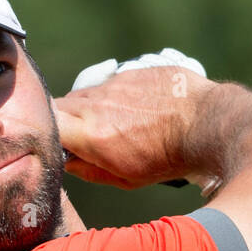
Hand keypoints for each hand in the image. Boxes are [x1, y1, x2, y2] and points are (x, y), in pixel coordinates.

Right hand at [53, 65, 212, 188]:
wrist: (206, 125)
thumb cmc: (166, 159)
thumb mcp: (124, 179)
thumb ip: (88, 171)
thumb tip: (68, 162)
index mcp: (90, 135)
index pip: (46, 124)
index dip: (45, 133)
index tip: (54, 144)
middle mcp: (96, 105)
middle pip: (60, 105)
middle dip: (63, 120)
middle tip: (79, 136)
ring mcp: (113, 83)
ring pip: (84, 93)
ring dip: (88, 108)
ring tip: (112, 123)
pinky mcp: (131, 71)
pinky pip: (109, 83)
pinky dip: (113, 96)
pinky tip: (133, 110)